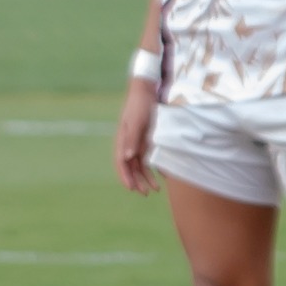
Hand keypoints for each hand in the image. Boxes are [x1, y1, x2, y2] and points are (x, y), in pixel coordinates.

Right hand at [114, 77, 156, 193]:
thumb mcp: (137, 122)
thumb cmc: (140, 105)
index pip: (121, 163)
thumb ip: (132, 139)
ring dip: (146, 177)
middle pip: (131, 167)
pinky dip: (155, 167)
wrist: (148, 91)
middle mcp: (129, 143)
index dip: (125, 176)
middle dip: (136, 181)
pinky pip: (150, 157)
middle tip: (146, 194)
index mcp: (122, 140)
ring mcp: (138, 142)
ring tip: (155, 190)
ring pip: (141, 165)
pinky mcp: (148, 139)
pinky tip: (163, 176)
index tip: (131, 189)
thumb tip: (126, 158)